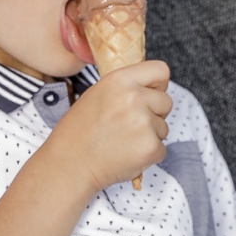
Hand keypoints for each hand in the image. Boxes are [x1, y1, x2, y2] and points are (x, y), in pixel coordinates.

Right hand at [53, 61, 171, 192]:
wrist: (69, 165)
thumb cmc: (77, 133)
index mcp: (120, 80)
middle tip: (129, 125)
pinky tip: (126, 154)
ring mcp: (145, 124)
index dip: (157, 85)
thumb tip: (148, 88)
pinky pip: (161, 148)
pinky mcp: (151, 147)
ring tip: (123, 141)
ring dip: (149, 135)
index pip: (161, 70)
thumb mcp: (96, 95)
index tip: (150, 94)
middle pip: (166, 101)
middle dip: (154, 113)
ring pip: (163, 127)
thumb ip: (124, 88)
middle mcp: (134, 98)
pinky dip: (148, 154)